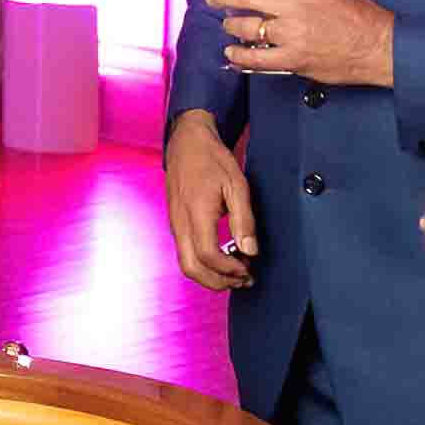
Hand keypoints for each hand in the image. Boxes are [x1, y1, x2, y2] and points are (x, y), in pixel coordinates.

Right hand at [166, 110, 255, 290]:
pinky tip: (223, 256)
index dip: (229, 269)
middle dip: (218, 282)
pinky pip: (184, 252)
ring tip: (235, 272)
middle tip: (243, 280)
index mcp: (196, 213)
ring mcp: (174, 224)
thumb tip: (250, 250)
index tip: (248, 268)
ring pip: (186, 264)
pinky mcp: (175, 223)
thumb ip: (244, 220)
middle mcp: (180, 222)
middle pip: (191, 269)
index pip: (208, 256)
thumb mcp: (237, 185)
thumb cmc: (212, 160)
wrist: (186, 143)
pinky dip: (203, 263)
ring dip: (210, 275)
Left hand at [208, 0, 394, 86]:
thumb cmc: (362, 18)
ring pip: (246, 27)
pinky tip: (232, 53)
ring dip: (231, 26)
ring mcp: (292, 34)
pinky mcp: (293, 59)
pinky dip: (239, 56)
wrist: (381, 48)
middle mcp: (295, 6)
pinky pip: (256, 58)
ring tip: (227, 25)